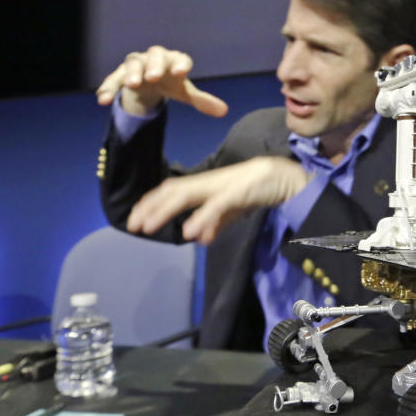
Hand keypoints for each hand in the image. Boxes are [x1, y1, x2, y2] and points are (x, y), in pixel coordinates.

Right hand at [95, 45, 228, 117]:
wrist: (149, 81)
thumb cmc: (171, 83)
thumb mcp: (185, 93)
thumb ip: (202, 101)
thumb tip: (224, 111)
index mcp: (174, 60)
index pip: (180, 58)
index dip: (181, 64)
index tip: (182, 73)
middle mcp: (155, 58)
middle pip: (155, 56)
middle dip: (154, 65)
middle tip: (154, 77)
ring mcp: (137, 64)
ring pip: (133, 63)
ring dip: (132, 73)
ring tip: (132, 85)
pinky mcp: (120, 74)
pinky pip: (113, 78)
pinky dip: (108, 87)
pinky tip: (103, 100)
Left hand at [126, 157, 310, 243]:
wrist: (283, 176)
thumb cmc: (255, 190)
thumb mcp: (232, 211)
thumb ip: (216, 223)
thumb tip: (199, 239)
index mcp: (205, 186)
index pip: (172, 190)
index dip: (152, 202)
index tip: (135, 218)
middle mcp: (207, 183)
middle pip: (172, 191)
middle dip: (150, 207)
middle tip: (132, 225)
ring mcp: (221, 186)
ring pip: (186, 195)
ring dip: (165, 211)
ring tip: (149, 226)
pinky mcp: (237, 193)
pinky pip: (215, 206)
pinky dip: (201, 218)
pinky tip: (189, 231)